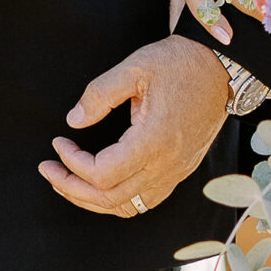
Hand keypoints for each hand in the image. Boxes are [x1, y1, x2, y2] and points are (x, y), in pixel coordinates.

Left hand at [39, 37, 229, 217]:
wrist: (222, 68)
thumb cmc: (180, 63)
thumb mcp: (135, 67)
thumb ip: (99, 94)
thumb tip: (74, 121)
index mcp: (154, 140)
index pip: (102, 174)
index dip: (72, 164)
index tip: (58, 141)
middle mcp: (167, 165)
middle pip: (110, 199)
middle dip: (71, 188)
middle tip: (48, 170)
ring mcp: (176, 172)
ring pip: (127, 207)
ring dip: (92, 200)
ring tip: (67, 182)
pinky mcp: (180, 171)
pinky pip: (145, 200)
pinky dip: (117, 200)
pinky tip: (100, 184)